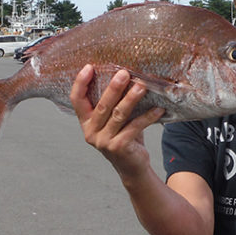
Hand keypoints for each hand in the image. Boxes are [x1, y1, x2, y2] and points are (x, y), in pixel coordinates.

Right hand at [69, 65, 164, 180]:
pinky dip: (148, 117)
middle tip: (124, 73)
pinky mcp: (118, 147)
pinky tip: (159, 109)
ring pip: (118, 115)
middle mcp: (91, 132)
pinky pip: (134, 127)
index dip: (80, 83)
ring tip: (142, 86)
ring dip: (131, 99)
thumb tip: (128, 75)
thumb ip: (114, 104)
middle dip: (113, 88)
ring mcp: (103, 141)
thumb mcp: (114, 121)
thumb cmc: (124, 138)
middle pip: (101, 106)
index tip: (89, 67)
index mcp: (85, 122)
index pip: (76, 100)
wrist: (132, 167)